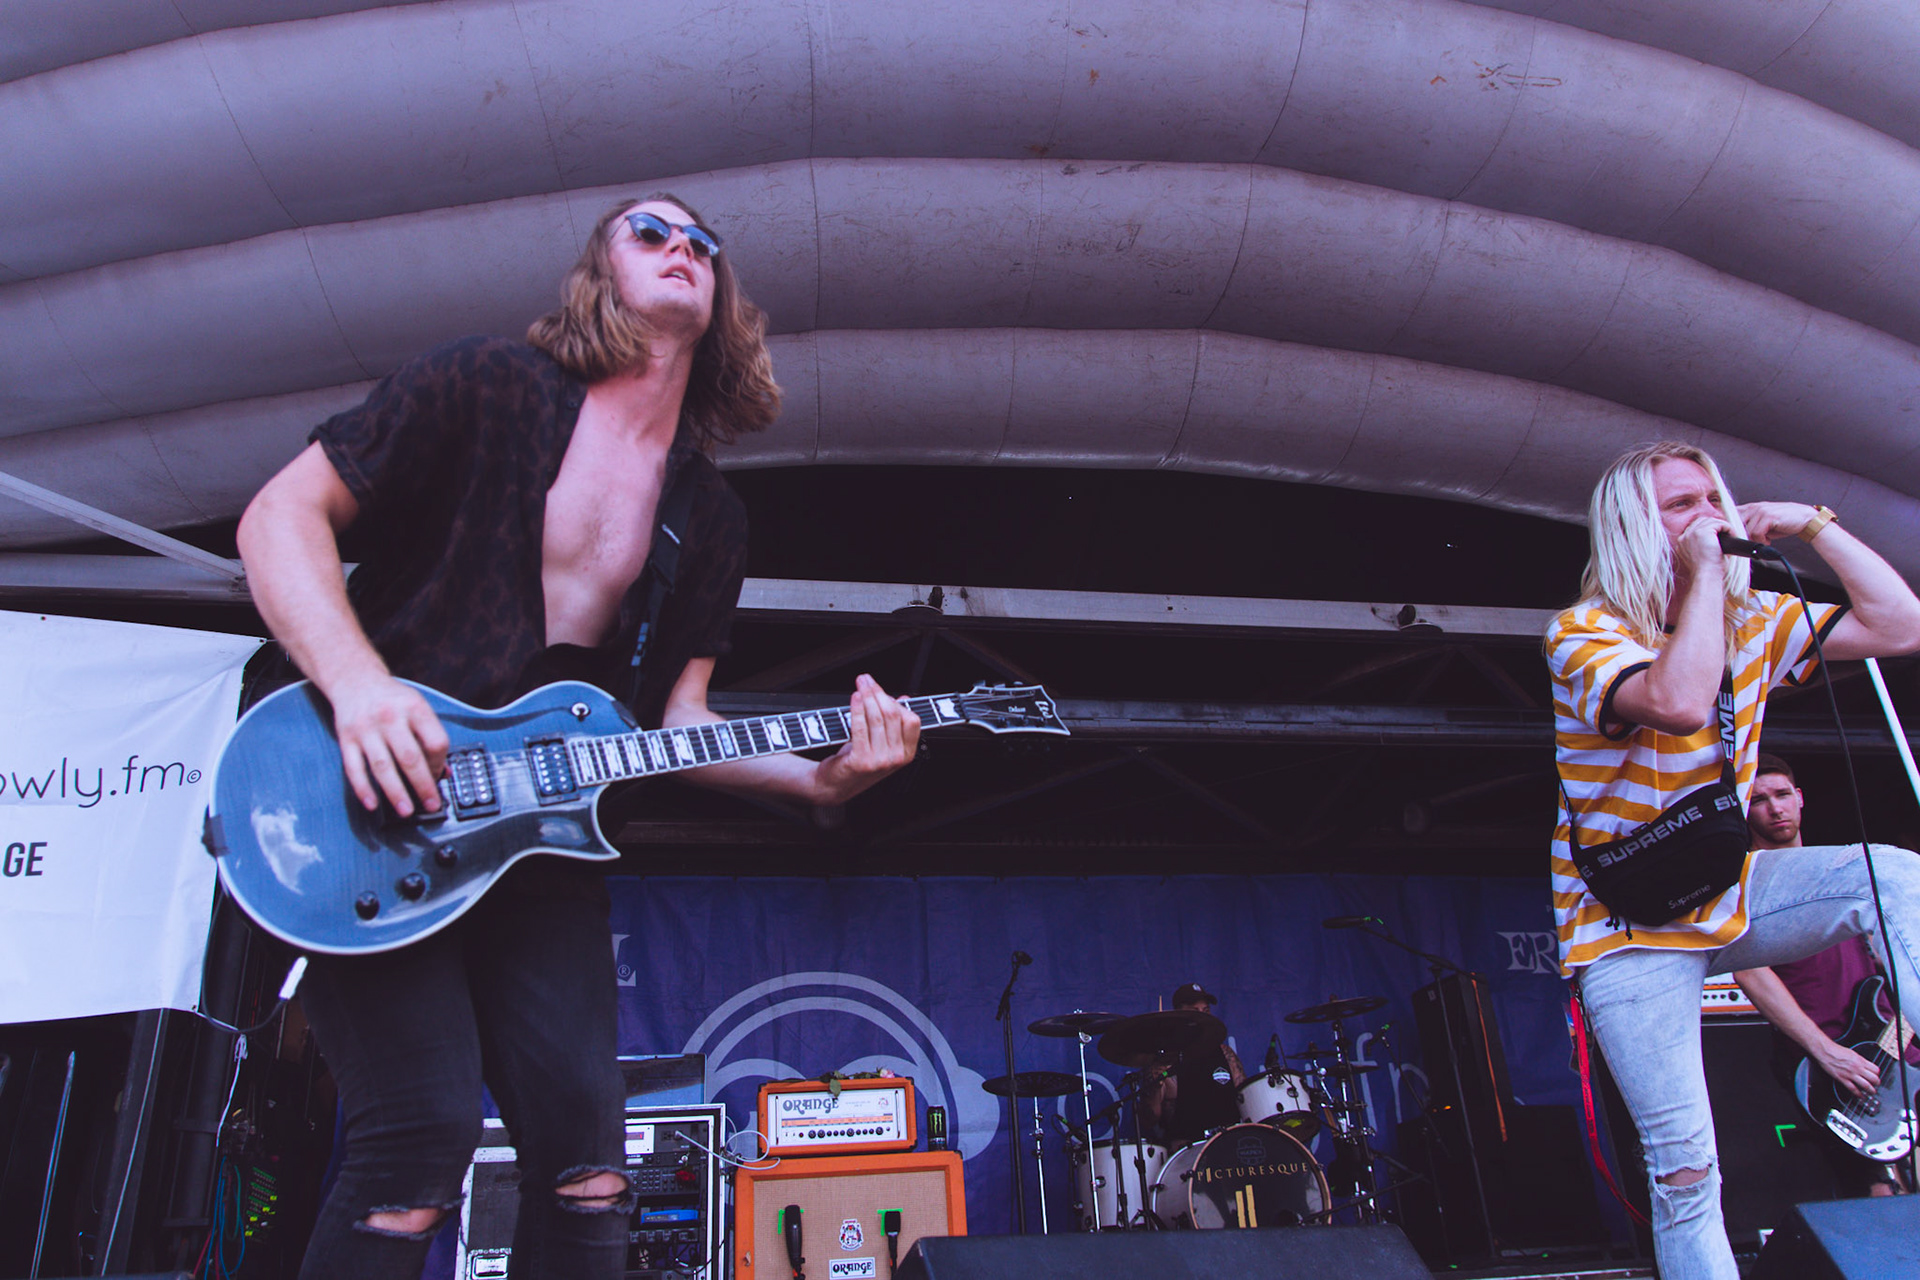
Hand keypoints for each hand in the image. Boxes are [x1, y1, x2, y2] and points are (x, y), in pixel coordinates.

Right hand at [327, 673, 449, 815]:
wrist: (355, 680)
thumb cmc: (392, 699)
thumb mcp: (417, 707)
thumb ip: (431, 738)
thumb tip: (444, 772)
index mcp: (415, 708)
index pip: (435, 742)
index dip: (440, 763)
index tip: (440, 776)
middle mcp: (390, 718)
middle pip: (410, 758)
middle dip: (423, 785)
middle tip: (431, 805)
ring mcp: (366, 729)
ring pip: (383, 767)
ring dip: (395, 792)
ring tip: (406, 810)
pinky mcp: (346, 739)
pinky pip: (354, 768)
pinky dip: (363, 788)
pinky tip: (372, 804)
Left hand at [814, 674, 919, 804]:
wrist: (834, 785)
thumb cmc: (858, 762)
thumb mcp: (882, 745)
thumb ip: (894, 724)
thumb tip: (905, 700)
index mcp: (906, 754)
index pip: (911, 721)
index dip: (897, 702)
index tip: (882, 692)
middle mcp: (896, 759)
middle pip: (892, 715)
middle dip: (878, 692)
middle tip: (866, 680)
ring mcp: (879, 761)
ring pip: (876, 718)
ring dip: (867, 696)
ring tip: (860, 684)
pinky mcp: (861, 761)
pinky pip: (860, 727)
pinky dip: (857, 709)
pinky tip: (855, 698)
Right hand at [1673, 513, 1728, 579]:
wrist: (1706, 575)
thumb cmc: (1706, 571)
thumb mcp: (1700, 556)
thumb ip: (1702, 545)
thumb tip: (1716, 539)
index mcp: (1682, 543)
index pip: (1695, 527)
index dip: (1708, 529)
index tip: (1718, 535)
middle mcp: (1684, 536)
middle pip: (1702, 521)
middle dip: (1715, 525)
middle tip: (1726, 533)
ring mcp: (1692, 533)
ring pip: (1711, 521)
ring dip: (1723, 526)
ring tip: (1730, 535)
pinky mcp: (1703, 532)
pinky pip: (1719, 523)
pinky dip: (1728, 528)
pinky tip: (1732, 535)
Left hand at [1737, 501, 1820, 545]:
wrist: (1805, 519)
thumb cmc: (1783, 522)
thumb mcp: (1763, 523)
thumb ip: (1749, 525)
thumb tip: (1736, 536)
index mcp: (1750, 507)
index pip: (1730, 515)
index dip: (1730, 527)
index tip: (1735, 537)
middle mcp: (1754, 507)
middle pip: (1735, 524)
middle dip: (1741, 536)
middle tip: (1752, 542)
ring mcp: (1761, 511)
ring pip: (1746, 531)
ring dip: (1754, 540)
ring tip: (1764, 540)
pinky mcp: (1768, 516)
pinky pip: (1756, 533)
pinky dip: (1762, 541)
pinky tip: (1768, 540)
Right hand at [1813, 1039, 1880, 1097]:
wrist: (1824, 1051)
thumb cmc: (1836, 1050)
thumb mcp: (1852, 1053)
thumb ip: (1860, 1061)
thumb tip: (1865, 1066)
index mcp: (1860, 1060)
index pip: (1876, 1070)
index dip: (1877, 1074)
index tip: (1876, 1076)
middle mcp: (1857, 1068)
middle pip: (1874, 1079)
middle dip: (1877, 1084)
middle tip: (1876, 1085)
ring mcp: (1850, 1074)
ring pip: (1866, 1085)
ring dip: (1871, 1091)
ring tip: (1871, 1092)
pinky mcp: (1842, 1079)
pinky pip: (1853, 1089)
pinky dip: (1858, 1094)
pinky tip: (1860, 1096)